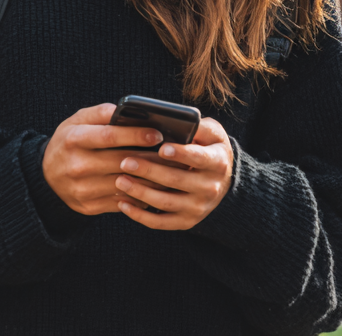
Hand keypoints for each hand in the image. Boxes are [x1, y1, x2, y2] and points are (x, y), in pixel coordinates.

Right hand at [42, 103, 163, 215]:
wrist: (46, 176)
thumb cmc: (69, 142)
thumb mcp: (77, 120)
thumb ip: (101, 113)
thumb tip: (129, 110)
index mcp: (74, 140)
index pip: (109, 136)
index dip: (135, 135)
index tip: (158, 134)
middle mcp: (77, 166)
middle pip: (121, 162)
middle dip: (150, 157)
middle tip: (173, 153)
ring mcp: (83, 189)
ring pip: (125, 185)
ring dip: (150, 178)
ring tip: (170, 170)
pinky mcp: (89, 207)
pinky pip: (121, 202)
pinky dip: (140, 194)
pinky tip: (154, 186)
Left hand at [114, 116, 232, 230]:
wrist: (222, 180)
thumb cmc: (209, 147)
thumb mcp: (212, 133)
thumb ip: (198, 126)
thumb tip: (177, 119)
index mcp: (217, 162)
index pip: (199, 158)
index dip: (181, 154)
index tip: (161, 148)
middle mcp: (210, 188)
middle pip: (176, 180)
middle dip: (149, 171)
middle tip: (125, 162)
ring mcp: (198, 208)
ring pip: (165, 203)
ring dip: (140, 193)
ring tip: (120, 180)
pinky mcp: (186, 222)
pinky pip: (160, 223)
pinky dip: (140, 216)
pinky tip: (123, 203)